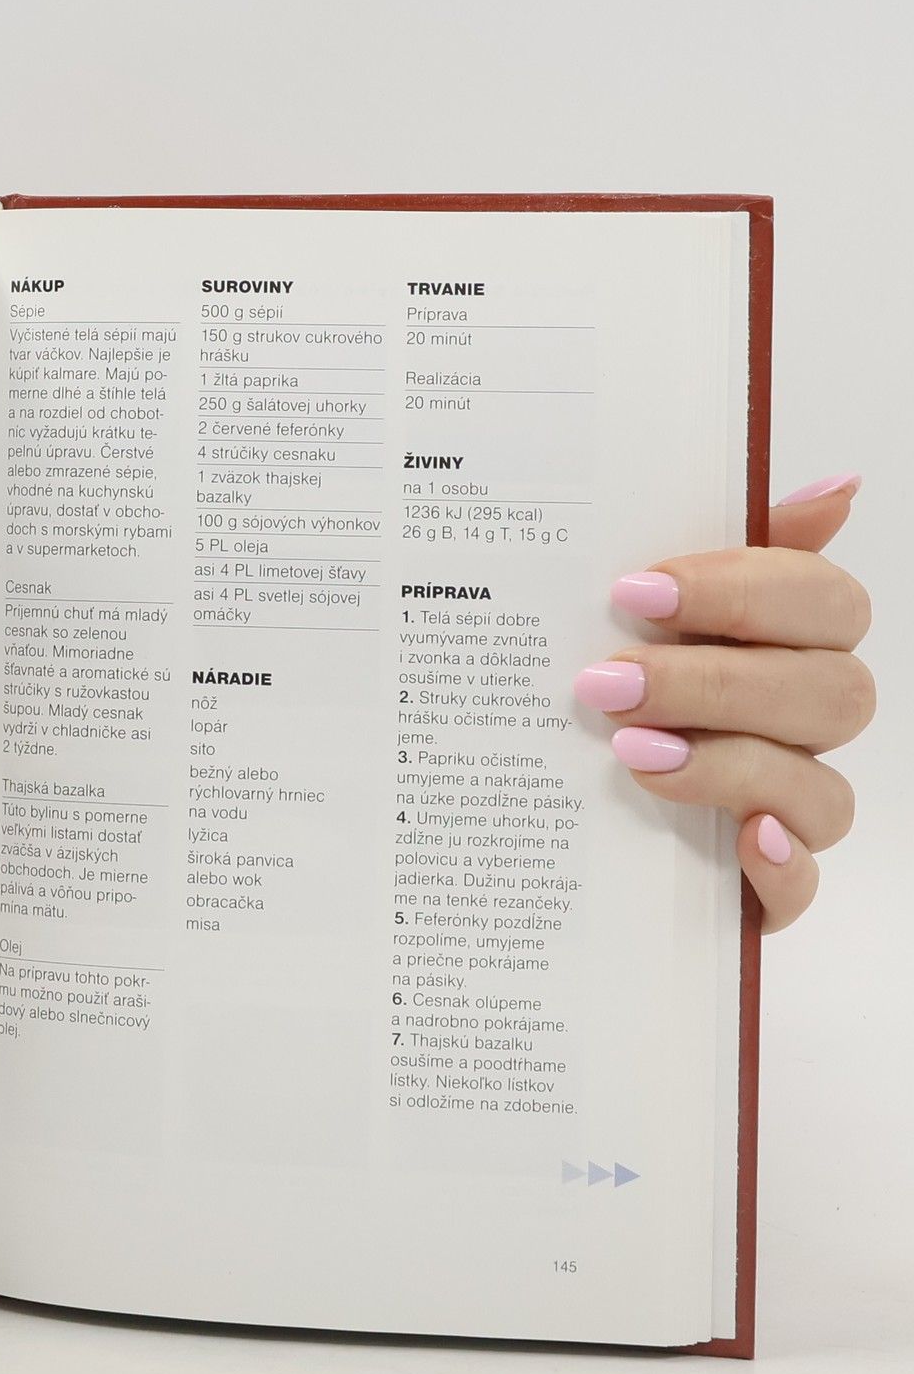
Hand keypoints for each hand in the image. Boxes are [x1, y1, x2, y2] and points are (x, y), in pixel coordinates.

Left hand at [575, 475, 872, 931]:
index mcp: (789, 644)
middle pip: (828, 693)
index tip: (634, 592)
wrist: (536, 807)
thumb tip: (838, 487)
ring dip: (726, 764)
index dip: (738, 591)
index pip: (823, 601)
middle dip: (714, 683)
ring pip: (819, 787)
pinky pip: (803, 886)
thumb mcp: (644, 613)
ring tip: (629, 752)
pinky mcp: (765, 885)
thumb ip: (733, 547)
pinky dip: (781, 867)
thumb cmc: (613, 682)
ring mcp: (792, 807)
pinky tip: (743, 841)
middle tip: (608, 682)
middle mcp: (804, 723)